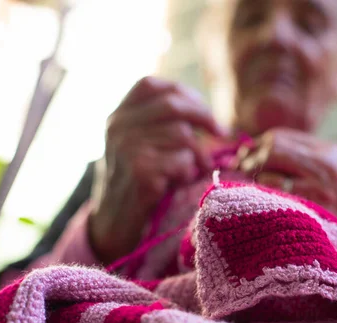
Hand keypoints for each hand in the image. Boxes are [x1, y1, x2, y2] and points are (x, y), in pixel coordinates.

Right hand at [90, 77, 226, 262]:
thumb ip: (161, 125)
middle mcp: (118, 127)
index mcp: (118, 116)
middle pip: (172, 105)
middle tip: (221, 134)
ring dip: (199, 154)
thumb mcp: (141, 146)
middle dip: (204, 117)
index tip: (204, 111)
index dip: (182, 93)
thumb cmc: (140, 183)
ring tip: (196, 169)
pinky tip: (178, 182)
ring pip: (182, 134)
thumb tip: (208, 114)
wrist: (115, 224)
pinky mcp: (140, 171)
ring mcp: (126, 148)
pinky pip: (182, 160)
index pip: (150, 85)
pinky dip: (188, 172)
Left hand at [236, 129, 336, 228]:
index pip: (281, 136)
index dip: (257, 147)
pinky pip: (273, 192)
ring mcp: (321, 183)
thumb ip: (306, 164)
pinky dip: (261, 196)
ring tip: (253, 193)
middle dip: (251, 160)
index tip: (246, 160)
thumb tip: (258, 156)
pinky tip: (263, 206)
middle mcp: (327, 161)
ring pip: (269, 168)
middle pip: (272, 146)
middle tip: (241, 174)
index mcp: (331, 151)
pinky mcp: (314, 204)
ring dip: (254, 180)